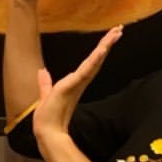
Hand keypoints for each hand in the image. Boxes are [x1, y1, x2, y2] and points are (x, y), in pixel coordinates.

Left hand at [32, 27, 123, 141]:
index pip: (91, 62)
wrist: (47, 131)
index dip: (100, 49)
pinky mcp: (73, 85)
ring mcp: (78, 83)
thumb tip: (42, 71)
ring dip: (106, 45)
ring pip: (95, 61)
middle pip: (97, 58)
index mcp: (76, 82)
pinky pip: (86, 70)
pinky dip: (95, 59)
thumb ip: (45, 83)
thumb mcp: (46, 94)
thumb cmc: (48, 117)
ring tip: (117, 32)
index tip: (109, 37)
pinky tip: (103, 48)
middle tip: (119, 29)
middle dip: (108, 43)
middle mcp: (80, 81)